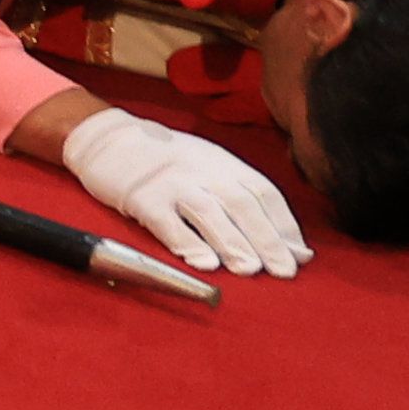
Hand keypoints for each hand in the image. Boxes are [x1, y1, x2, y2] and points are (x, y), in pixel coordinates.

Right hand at [62, 106, 306, 279]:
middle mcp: (202, 170)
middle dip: (266, 239)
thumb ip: (240, 196)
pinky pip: (167, 222)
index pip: (264, 193)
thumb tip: (284, 240)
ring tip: (250, 270)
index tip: (300, 255)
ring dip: (232, 242)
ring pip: (209, 212)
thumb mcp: (207, 165)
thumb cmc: (165, 161)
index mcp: (223, 163)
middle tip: (284, 270)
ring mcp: (172, 182)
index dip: (285, 225)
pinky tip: (203, 263)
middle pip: (242, 205)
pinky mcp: (142, 197)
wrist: (108, 139)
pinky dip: (187, 243)